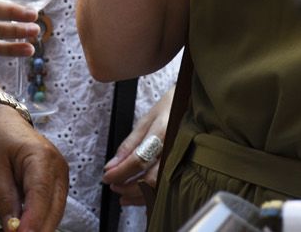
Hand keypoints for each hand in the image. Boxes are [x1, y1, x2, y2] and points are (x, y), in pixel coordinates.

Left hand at [0, 102, 67, 231]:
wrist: (5, 122)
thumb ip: (4, 201)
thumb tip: (13, 230)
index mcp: (42, 157)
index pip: (40, 196)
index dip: (31, 222)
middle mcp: (59, 168)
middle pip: (53, 210)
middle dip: (34, 230)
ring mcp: (62, 177)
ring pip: (55, 215)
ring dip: (37, 229)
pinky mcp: (58, 184)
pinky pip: (52, 210)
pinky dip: (39, 222)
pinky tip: (22, 228)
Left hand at [100, 86, 173, 205]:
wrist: (193, 104)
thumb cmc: (169, 109)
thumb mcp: (146, 120)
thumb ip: (129, 144)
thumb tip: (112, 165)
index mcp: (162, 132)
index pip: (139, 159)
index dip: (120, 172)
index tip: (107, 176)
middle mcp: (174, 149)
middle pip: (150, 178)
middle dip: (128, 187)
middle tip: (114, 186)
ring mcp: (182, 160)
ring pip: (159, 187)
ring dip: (138, 195)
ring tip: (123, 195)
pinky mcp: (185, 167)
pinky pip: (167, 188)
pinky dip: (151, 196)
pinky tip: (140, 196)